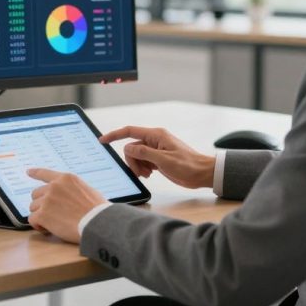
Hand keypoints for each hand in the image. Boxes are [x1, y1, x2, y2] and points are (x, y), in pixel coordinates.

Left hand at [26, 168, 106, 243]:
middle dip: (41, 204)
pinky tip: (47, 230)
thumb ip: (72, 190)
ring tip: (53, 224)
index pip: (45, 173)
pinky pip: (32, 219)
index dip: (35, 172)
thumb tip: (67, 196)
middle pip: (36, 194)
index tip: (28, 172)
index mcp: (66, 179)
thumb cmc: (97, 211)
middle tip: (51, 214)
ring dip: (40, 216)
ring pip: (33, 207)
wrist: (96, 223)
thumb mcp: (87, 190)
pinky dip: (38, 226)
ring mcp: (47, 200)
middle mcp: (54, 186)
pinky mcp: (43, 214)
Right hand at [100, 126, 214, 188]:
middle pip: (132, 147)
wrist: (202, 174)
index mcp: (156, 135)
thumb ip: (144, 152)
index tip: (103, 140)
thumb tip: (128, 147)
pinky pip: (143, 161)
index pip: (129, 131)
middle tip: (141, 172)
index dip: (115, 135)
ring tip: (148, 174)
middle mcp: (155, 140)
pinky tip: (151, 174)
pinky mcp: (158, 158)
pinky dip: (143, 168)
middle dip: (132, 160)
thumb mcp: (164, 160)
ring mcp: (156, 150)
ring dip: (138, 166)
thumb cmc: (188, 165)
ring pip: (136, 155)